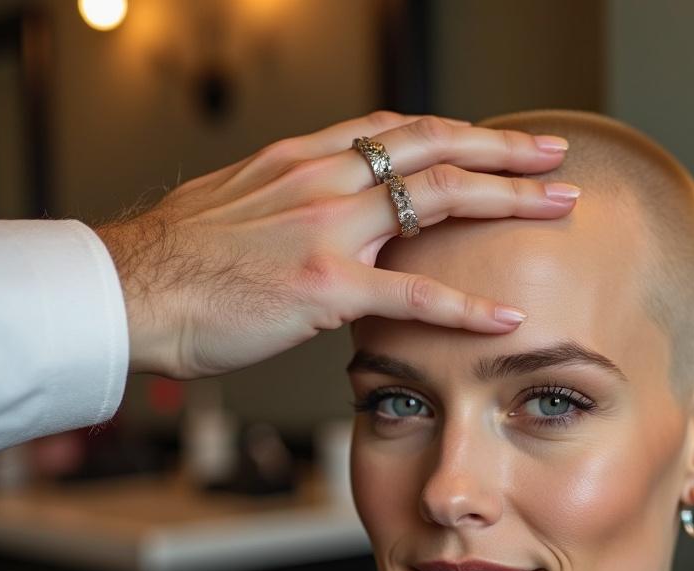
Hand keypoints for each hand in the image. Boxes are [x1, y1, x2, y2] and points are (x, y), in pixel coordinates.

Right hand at [94, 111, 577, 379]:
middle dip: (504, 151)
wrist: (132, 288)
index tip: (497, 141)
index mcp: (305, 158)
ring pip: (439, 199)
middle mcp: (324, 179)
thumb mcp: (238, 203)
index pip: (398, 130)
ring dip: (510, 201)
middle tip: (556, 156)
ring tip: (561, 207)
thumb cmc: (178, 257)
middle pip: (435, 148)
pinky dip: (466, 306)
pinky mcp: (325, 285)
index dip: (456, 133)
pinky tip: (506, 318)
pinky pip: (413, 294)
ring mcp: (328, 228)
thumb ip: (293, 200)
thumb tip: (325, 213)